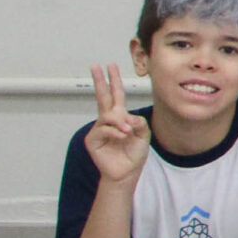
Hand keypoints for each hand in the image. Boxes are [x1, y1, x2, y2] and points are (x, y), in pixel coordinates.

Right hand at [83, 65, 151, 184]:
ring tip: (127, 131)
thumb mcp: (143, 134)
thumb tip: (126, 117)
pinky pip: (104, 129)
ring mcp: (99, 129)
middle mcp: (108, 120)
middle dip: (100, 81)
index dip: (113, 81)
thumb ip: (138, 122)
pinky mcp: (93, 139)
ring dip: (120, 122)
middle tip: (96, 66)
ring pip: (108, 115)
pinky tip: (122, 136)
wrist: (127, 172)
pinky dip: (115, 131)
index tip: (110, 66)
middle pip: (102, 97)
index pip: (115, 95)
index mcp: (120, 117)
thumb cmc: (133, 153)